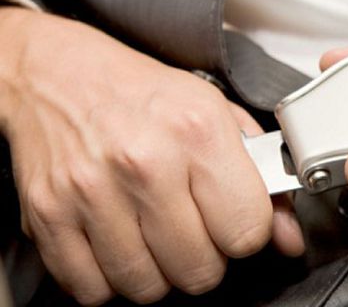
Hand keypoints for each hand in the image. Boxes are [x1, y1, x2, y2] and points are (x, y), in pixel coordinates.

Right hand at [0, 8, 303, 304]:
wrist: (56, 74)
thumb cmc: (140, 93)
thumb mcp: (215, 114)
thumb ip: (260, 177)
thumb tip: (287, 238)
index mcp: (198, 131)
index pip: (247, 231)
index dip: (247, 234)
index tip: (235, 223)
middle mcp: (146, 163)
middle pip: (200, 269)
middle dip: (205, 257)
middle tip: (193, 229)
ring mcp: (92, 191)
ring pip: (147, 287)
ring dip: (158, 271)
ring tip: (153, 235)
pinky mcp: (48, 214)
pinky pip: (91, 289)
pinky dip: (108, 279)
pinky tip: (116, 244)